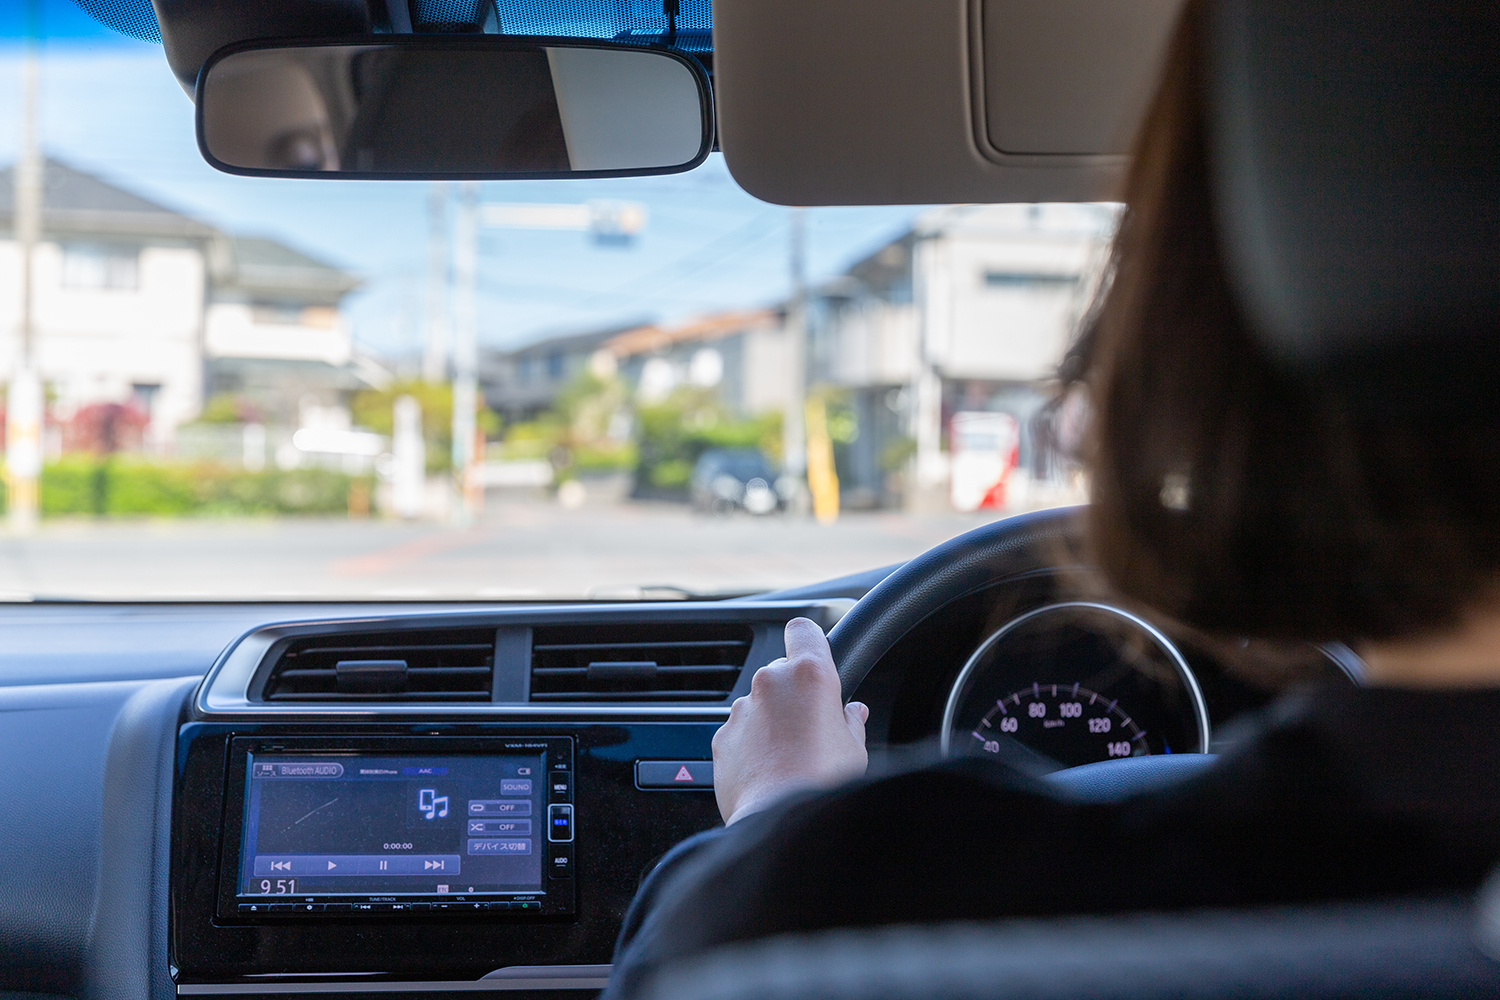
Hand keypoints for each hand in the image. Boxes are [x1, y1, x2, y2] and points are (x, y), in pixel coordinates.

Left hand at [711, 617, 868, 824]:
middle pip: (781, 671)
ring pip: (758, 703)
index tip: (817, 657)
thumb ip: (851, 722)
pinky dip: (751, 744)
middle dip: (794, 692)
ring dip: (771, 720)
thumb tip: (854, 713)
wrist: (781, 822)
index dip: (809, 641)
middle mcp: (770, 683)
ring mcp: (742, 710)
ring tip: (790, 757)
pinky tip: (769, 772)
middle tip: (812, 726)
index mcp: (809, 675)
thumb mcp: (854, 749)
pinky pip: (740, 731)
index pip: (803, 630)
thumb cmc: (823, 784)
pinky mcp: (722, 737)